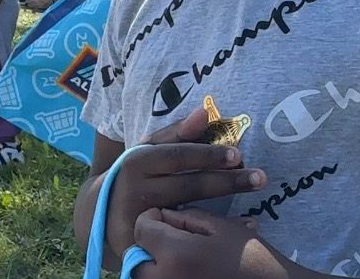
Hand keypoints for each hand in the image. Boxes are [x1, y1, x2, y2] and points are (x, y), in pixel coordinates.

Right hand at [104, 107, 266, 259]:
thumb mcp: (148, 149)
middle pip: (187, 187)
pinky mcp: (141, 245)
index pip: (177, 156)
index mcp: (137, 162)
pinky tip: (238, 234)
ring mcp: (138, 221)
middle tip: (260, 178)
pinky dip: (211, 237)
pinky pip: (182, 241)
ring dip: (224, 217)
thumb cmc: (135, 173)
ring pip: (186, 217)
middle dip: (226, 182)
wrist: (100, 212)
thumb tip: (205, 113)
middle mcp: (136, 192)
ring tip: (255, 215)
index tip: (238, 154)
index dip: (208, 155)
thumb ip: (177, 133)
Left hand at [133, 208, 300, 278]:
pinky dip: (165, 274)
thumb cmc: (251, 257)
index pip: (142, 228)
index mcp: (175, 254)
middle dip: (147, 243)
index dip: (151, 217)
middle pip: (135, 256)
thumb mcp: (220, 227)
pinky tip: (185, 269)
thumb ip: (185, 217)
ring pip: (143, 275)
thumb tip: (161, 214)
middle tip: (167, 236)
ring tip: (174, 253)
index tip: (164, 214)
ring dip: (152, 262)